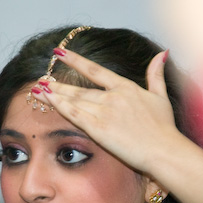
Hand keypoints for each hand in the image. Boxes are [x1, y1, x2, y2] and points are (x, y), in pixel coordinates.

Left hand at [29, 48, 180, 173]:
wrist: (164, 150)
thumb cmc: (164, 128)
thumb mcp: (161, 96)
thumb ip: (156, 74)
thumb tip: (163, 52)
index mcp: (126, 88)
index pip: (95, 70)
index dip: (75, 60)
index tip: (59, 53)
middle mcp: (113, 96)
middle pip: (79, 88)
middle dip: (58, 84)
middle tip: (41, 78)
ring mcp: (105, 112)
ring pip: (74, 100)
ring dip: (54, 94)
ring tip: (38, 89)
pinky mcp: (99, 129)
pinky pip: (74, 114)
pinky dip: (59, 105)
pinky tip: (47, 99)